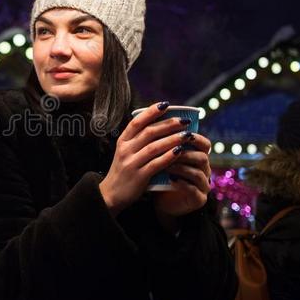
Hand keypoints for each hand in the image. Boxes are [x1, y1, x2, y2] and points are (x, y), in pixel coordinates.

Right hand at [99, 101, 194, 216]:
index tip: (166, 105)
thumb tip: (161, 126)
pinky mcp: (139, 176)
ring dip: (172, 139)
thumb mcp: (125, 152)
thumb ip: (138, 140)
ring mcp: (131, 163)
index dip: (151, 112)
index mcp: (122, 141)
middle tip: (184, 120)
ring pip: (154, 147)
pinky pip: (156, 164)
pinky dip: (169, 156)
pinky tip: (180, 151)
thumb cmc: (123, 171)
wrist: (111, 194)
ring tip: (187, 135)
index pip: (136, 122)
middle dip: (168, 124)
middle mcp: (125, 150)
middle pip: (148, 132)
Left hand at [154, 135, 211, 216]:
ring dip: (181, 167)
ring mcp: (203, 185)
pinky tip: (171, 179)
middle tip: (170, 150)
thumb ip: (162, 142)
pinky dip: (182, 184)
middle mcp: (204, 170)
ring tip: (166, 165)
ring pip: (198, 173)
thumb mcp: (161, 157)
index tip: (181, 132)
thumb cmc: (160, 174)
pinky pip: (193, 190)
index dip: (195, 137)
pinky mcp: (199, 199)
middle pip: (202, 157)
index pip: (204, 144)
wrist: (160, 200)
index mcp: (198, 157)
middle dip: (186, 153)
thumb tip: (151, 119)